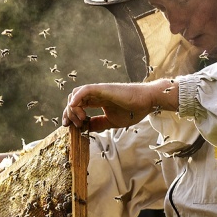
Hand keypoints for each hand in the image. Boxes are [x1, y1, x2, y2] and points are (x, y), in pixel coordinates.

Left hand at [62, 80, 176, 131]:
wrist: (147, 102)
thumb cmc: (133, 110)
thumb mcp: (111, 121)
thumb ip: (99, 124)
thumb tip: (86, 128)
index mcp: (97, 101)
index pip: (77, 105)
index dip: (70, 115)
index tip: (70, 127)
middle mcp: (95, 94)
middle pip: (72, 100)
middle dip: (68, 113)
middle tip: (75, 125)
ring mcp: (98, 91)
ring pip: (75, 94)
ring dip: (73, 108)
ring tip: (81, 119)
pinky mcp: (103, 89)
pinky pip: (84, 90)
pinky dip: (76, 97)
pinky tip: (75, 107)